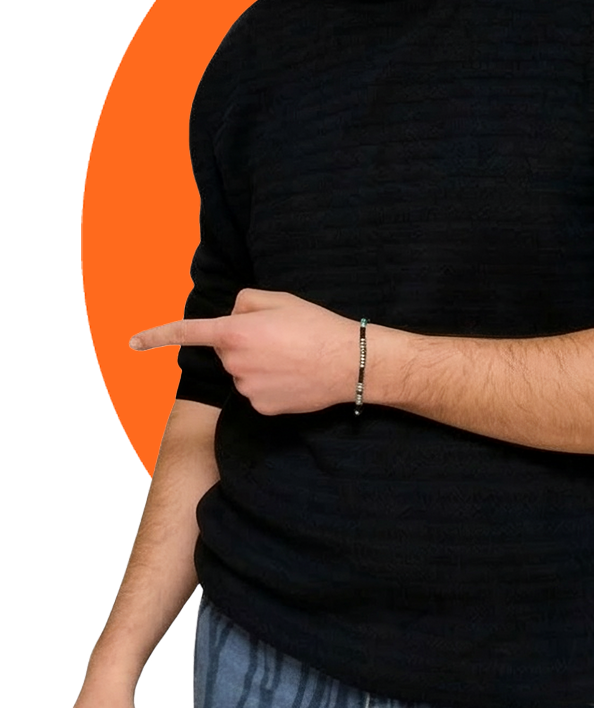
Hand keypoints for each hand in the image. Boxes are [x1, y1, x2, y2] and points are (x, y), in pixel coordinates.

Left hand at [130, 289, 360, 415]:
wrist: (348, 363)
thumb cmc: (315, 326)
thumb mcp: (279, 299)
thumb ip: (244, 302)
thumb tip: (231, 318)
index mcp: (235, 332)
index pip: (187, 333)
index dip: (156, 336)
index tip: (131, 343)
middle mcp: (235, 363)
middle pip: (226, 350)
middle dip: (244, 343)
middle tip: (280, 337)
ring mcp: (247, 389)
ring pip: (242, 372)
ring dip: (258, 364)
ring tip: (292, 357)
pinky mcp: (262, 408)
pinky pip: (256, 392)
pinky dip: (271, 384)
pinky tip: (294, 377)